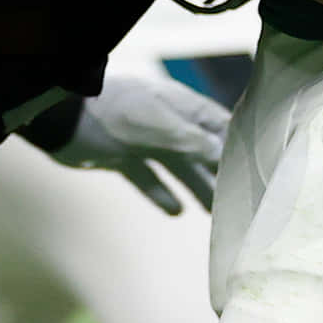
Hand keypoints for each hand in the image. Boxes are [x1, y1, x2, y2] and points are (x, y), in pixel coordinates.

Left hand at [50, 70, 229, 214]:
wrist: (65, 119)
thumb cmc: (118, 116)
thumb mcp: (161, 127)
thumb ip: (193, 142)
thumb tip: (225, 155)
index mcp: (181, 108)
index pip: (219, 126)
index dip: (237, 146)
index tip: (257, 172)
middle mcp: (168, 123)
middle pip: (201, 150)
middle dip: (218, 174)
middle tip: (237, 204)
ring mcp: (145, 140)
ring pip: (178, 166)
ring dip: (195, 187)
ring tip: (213, 214)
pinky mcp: (124, 157)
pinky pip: (149, 178)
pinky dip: (161, 193)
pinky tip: (174, 212)